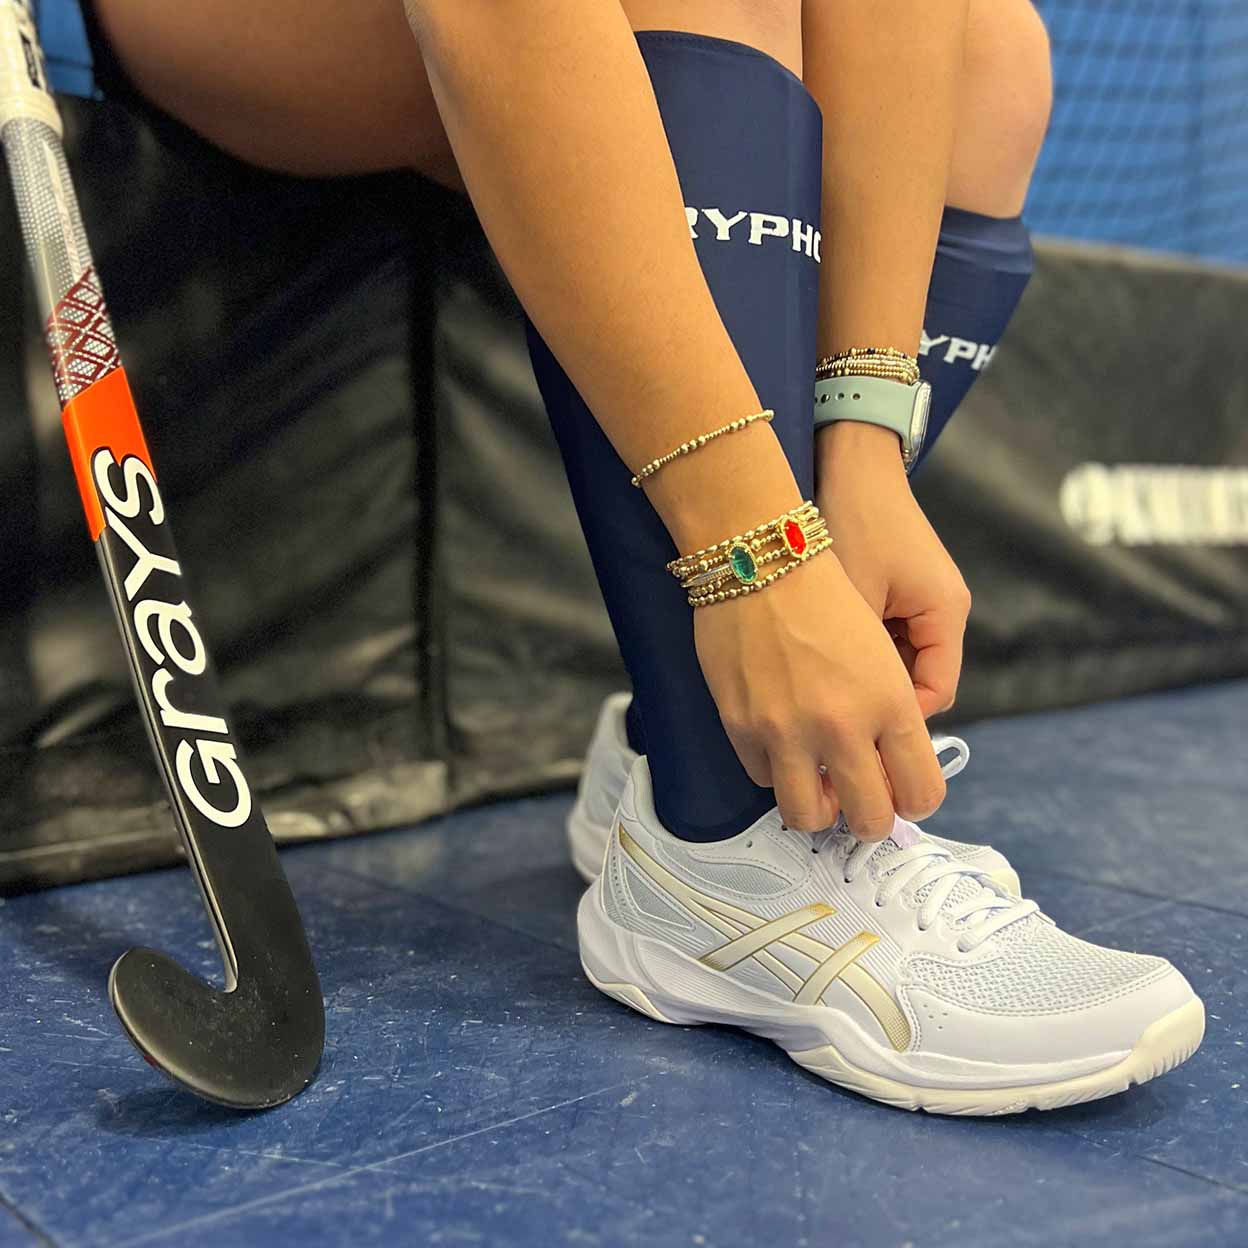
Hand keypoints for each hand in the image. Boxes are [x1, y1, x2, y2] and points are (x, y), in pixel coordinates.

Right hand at [694, 551, 945, 839]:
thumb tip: (888, 763)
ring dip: (818, 808)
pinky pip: (765, 780)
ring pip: (808, 817)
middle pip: (870, 820)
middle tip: (862, 799)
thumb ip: (893, 710)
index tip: (903, 790)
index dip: (915, 800)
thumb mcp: (882, 649)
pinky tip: (781, 740)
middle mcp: (843, 727)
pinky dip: (777, 769)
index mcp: (890, 703)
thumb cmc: (828, 594)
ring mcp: (787, 732)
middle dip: (871, 820)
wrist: (759, 562)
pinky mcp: (743, 729)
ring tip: (817, 780)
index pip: (921, 790)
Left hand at [816, 422, 970, 717]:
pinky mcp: (900, 590)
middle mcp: (943, 610)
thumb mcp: (852, 599)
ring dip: (862, 672)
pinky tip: (821, 650)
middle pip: (917, 680)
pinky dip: (857, 647)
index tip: (852, 734)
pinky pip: (883, 636)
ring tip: (820, 680)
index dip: (896, 721)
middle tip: (831, 714)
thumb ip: (855, 661)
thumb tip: (843, 715)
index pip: (934, 693)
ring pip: (896, 661)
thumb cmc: (852, 523)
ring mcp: (923, 600)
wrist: (850, 463)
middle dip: (878, 699)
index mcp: (946, 613)